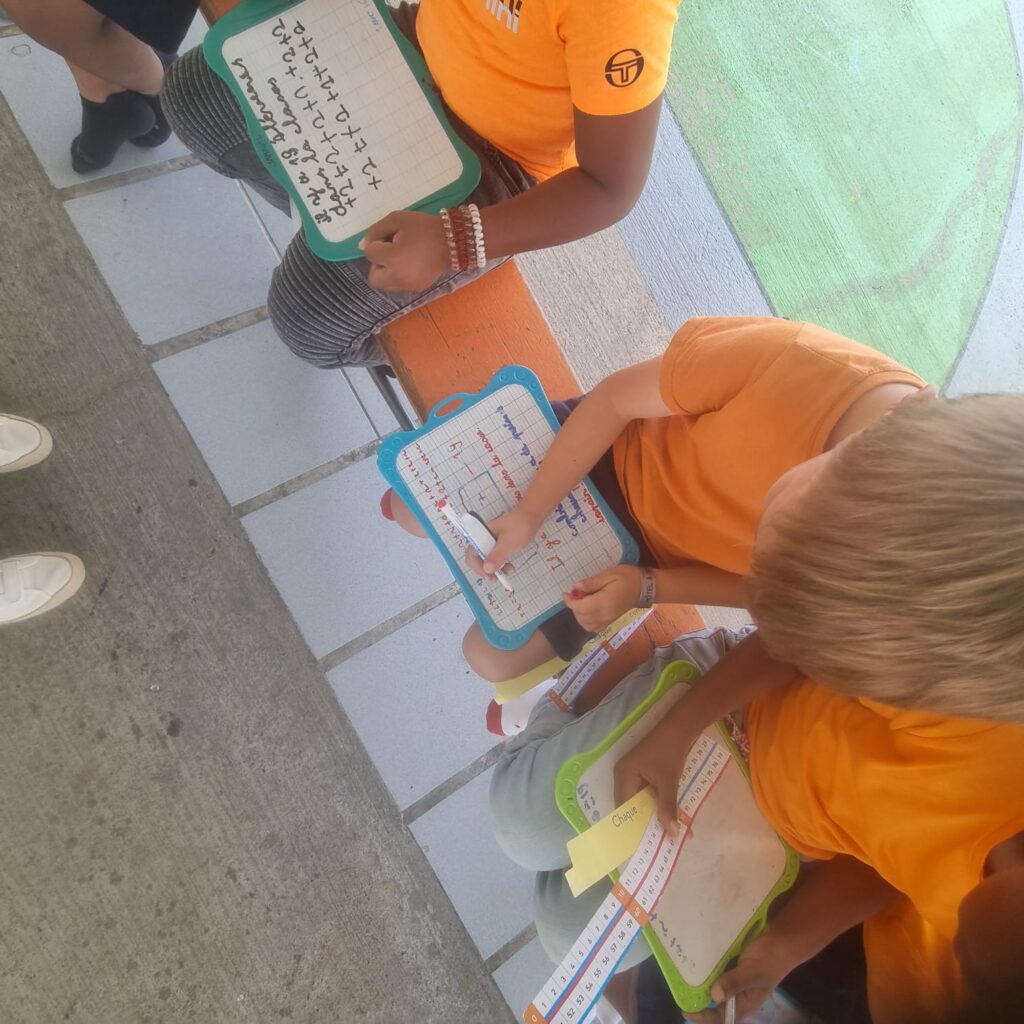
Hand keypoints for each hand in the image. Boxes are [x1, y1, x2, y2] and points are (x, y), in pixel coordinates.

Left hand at [360, 210, 448, 291]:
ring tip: (401, 259)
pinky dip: (399, 277)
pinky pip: (399, 286)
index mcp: (393, 257)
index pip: (370, 254)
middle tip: (390, 254)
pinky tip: (410, 264)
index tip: (390, 237)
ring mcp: (408, 285)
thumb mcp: (397, 219)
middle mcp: (398, 276)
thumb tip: (362, 246)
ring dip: (387, 272)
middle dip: (377, 265)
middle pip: (373, 278)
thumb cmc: (423, 227)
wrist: (452, 241)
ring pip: (385, 285)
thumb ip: (376, 231)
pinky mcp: (417, 289)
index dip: (376, 243)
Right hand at [464, 506, 542, 578]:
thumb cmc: (519, 527)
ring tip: (508, 570)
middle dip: (487, 570)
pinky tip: (510, 566)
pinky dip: (501, 564)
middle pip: (477, 559)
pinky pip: (495, 557)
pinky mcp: (497, 544)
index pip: (471, 555)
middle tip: (498, 578)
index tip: (490, 575)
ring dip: (495, 568)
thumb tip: (487, 570)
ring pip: (487, 560)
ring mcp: (490, 541)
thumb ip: (497, 556)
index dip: (478, 568)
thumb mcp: (508, 543)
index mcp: (480, 535)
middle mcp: (482, 539)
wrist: (532, 516)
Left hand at [563, 566, 640, 633]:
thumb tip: (576, 588)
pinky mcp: (611, 621)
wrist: (645, 587)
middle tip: (575, 594)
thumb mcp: (609, 574)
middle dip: (574, 607)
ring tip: (581, 602)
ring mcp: (609, 620)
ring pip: (586, 625)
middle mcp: (605, 615)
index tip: (566, 593)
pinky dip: (587, 622)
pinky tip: (588, 611)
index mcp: (603, 603)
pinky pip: (595, 628)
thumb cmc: (628, 577)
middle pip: (581, 618)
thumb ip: (591, 583)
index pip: (579, 608)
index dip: (569, 601)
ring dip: (579, 616)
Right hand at [613, 714, 694, 834]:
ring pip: (642, 802)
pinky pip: (649, 794)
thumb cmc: (670, 750)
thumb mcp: (669, 781)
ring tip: (667, 835)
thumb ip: (668, 807)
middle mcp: (625, 776)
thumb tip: (672, 834)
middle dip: (646, 824)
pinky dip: (659, 805)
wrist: (682, 726)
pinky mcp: (647, 773)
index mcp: (623, 776)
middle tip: (658, 845)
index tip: (642, 847)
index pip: (623, 808)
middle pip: (632, 806)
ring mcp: (636, 774)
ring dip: (654, 815)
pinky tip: (671, 817)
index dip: (631, 827)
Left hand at [684, 927, 794, 1022]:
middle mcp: (737, 993)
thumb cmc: (771, 958)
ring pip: (714, 985)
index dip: (703, 1017)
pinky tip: (694, 959)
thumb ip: (735, 983)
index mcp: (745, 1002)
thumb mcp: (754, 972)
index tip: (685, 1010)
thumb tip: (714, 996)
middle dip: (698, 1000)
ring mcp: (734, 977)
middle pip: (715, 1003)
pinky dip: (706, 967)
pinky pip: (716, 969)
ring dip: (700, 983)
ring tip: (683, 976)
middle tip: (680, 990)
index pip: (721, 1017)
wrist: (780, 937)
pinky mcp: (731, 963)